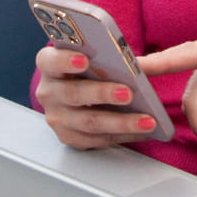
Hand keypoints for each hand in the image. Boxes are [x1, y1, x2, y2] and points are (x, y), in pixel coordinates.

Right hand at [34, 45, 162, 148]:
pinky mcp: (70, 137)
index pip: (49, 61)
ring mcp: (57, 118)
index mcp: (50, 65)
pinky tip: (143, 130)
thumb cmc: (92, 69)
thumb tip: (147, 66)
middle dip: (101, 94)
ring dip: (121, 122)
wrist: (84, 93)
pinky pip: (98, 139)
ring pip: (89, 122)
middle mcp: (49, 92)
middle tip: (127, 93)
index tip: (84, 60)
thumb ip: (116, 57)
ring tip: (146, 120)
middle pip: (72, 94)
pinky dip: (124, 135)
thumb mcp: (98, 57)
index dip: (65, 60)